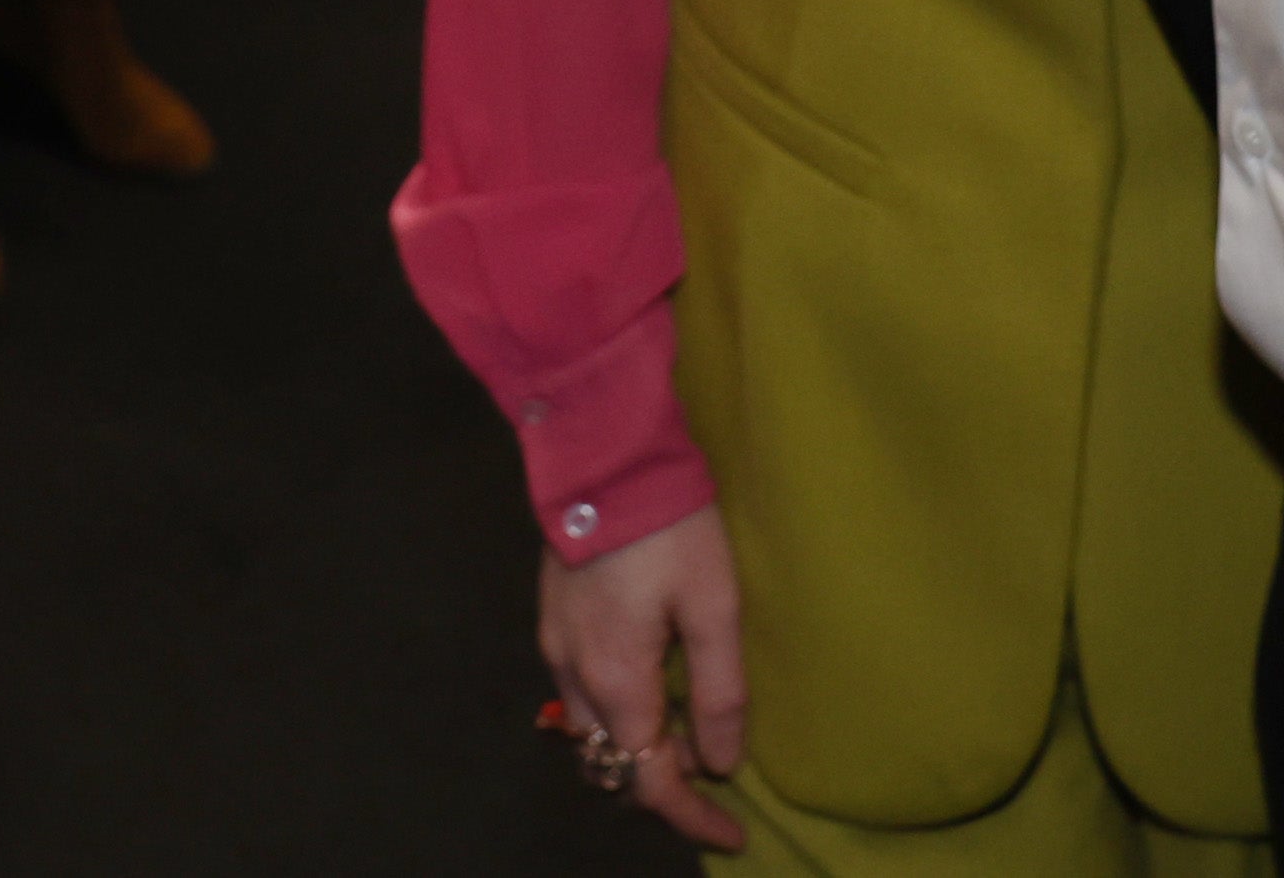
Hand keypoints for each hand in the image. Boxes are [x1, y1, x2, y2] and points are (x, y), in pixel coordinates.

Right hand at [536, 507, 748, 852]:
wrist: (604, 451)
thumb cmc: (670, 526)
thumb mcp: (714, 605)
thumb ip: (718, 690)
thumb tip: (720, 761)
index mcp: (618, 680)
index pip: (649, 779)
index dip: (692, 816)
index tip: (733, 833)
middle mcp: (575, 674)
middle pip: (612, 762)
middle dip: (660, 781)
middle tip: (712, 771)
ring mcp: (554, 643)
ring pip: (592, 728)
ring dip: (634, 743)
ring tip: (684, 728)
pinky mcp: (551, 613)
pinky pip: (581, 689)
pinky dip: (615, 707)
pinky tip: (648, 679)